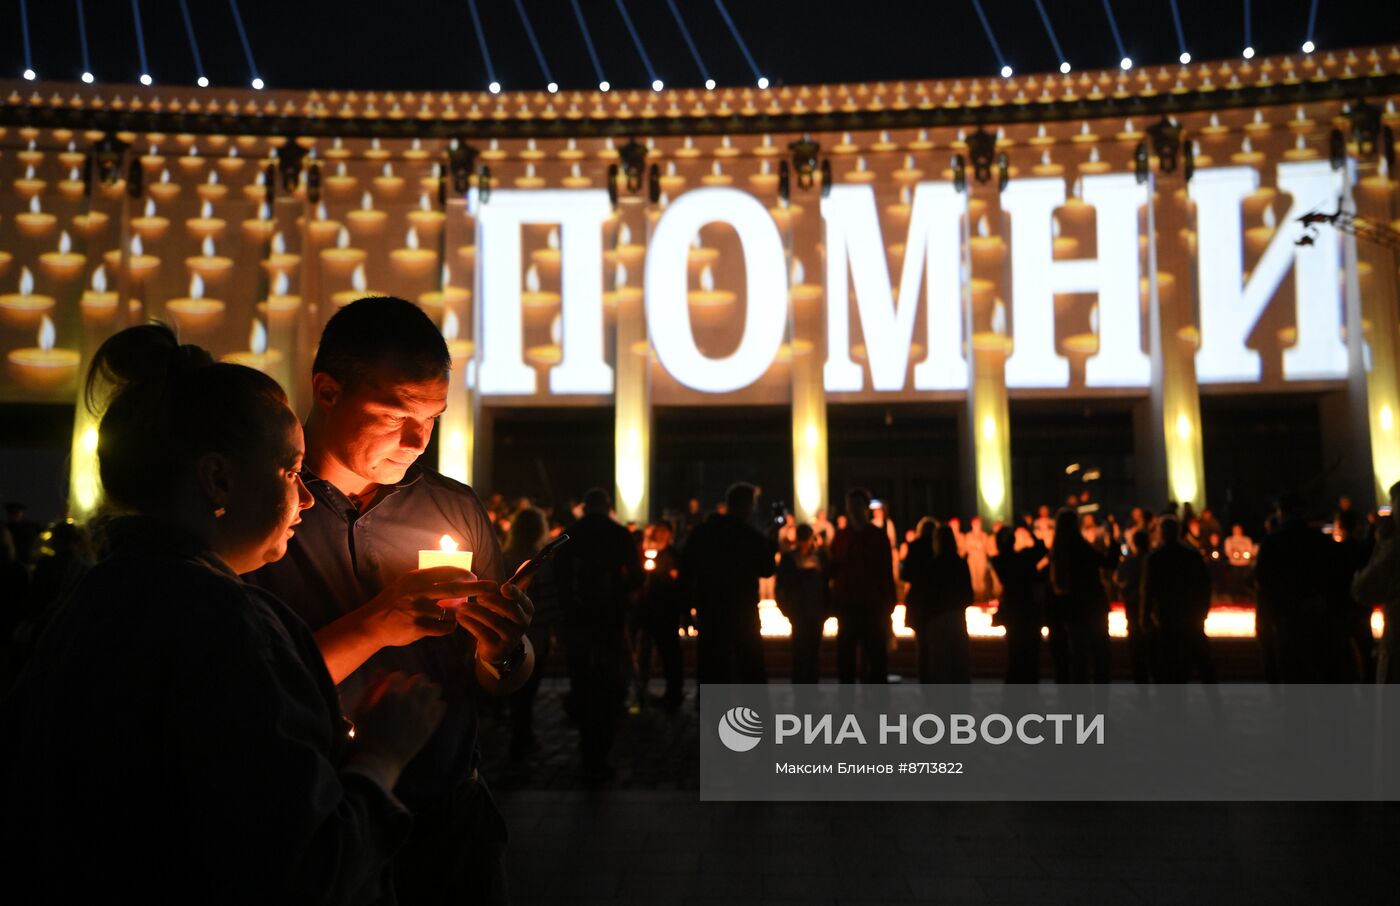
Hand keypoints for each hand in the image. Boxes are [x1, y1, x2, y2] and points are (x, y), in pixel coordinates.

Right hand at [346, 670, 445, 788]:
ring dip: (428, 691)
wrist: (378, 760)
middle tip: (409, 691)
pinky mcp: (430, 725)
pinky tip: (429, 711)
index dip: (396, 681)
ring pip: (434, 689)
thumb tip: (381, 670)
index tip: (394, 688)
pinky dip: (436, 705)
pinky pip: (441, 706)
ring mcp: (421, 712)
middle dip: (414, 682)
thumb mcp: (361, 710)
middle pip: (420, 678)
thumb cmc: (365, 735)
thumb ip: (371, 688)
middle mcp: (408, 699)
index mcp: (390, 694)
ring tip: (421, 698)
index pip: (399, 675)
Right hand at [363, 566, 500, 648]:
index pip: (446, 571)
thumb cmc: (394, 601)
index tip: (474, 576)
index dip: (463, 573)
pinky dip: (449, 626)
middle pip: (455, 589)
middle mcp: (418, 592)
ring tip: (457, 614)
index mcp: (416, 578)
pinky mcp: (418, 628)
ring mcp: (418, 611)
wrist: (373, 623)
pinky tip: (446, 625)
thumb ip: (428, 578)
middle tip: (493, 587)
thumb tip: (454, 572)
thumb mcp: (407, 582)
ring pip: (452, 612)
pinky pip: (445, 627)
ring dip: (460, 614)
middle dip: (477, 587)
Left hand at [452, 581, 532, 662]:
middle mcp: (523, 623)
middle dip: (493, 601)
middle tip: (478, 596)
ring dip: (477, 612)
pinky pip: (483, 633)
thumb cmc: (502, 617)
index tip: (503, 587)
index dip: (515, 593)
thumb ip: (518, 583)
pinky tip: (460, 617)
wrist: (496, 648)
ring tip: (463, 606)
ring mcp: (511, 637)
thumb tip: (528, 561)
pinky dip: (470, 623)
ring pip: (494, 622)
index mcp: (527, 609)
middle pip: (510, 610)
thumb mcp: (511, 602)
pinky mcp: (498, 648)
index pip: (523, 599)